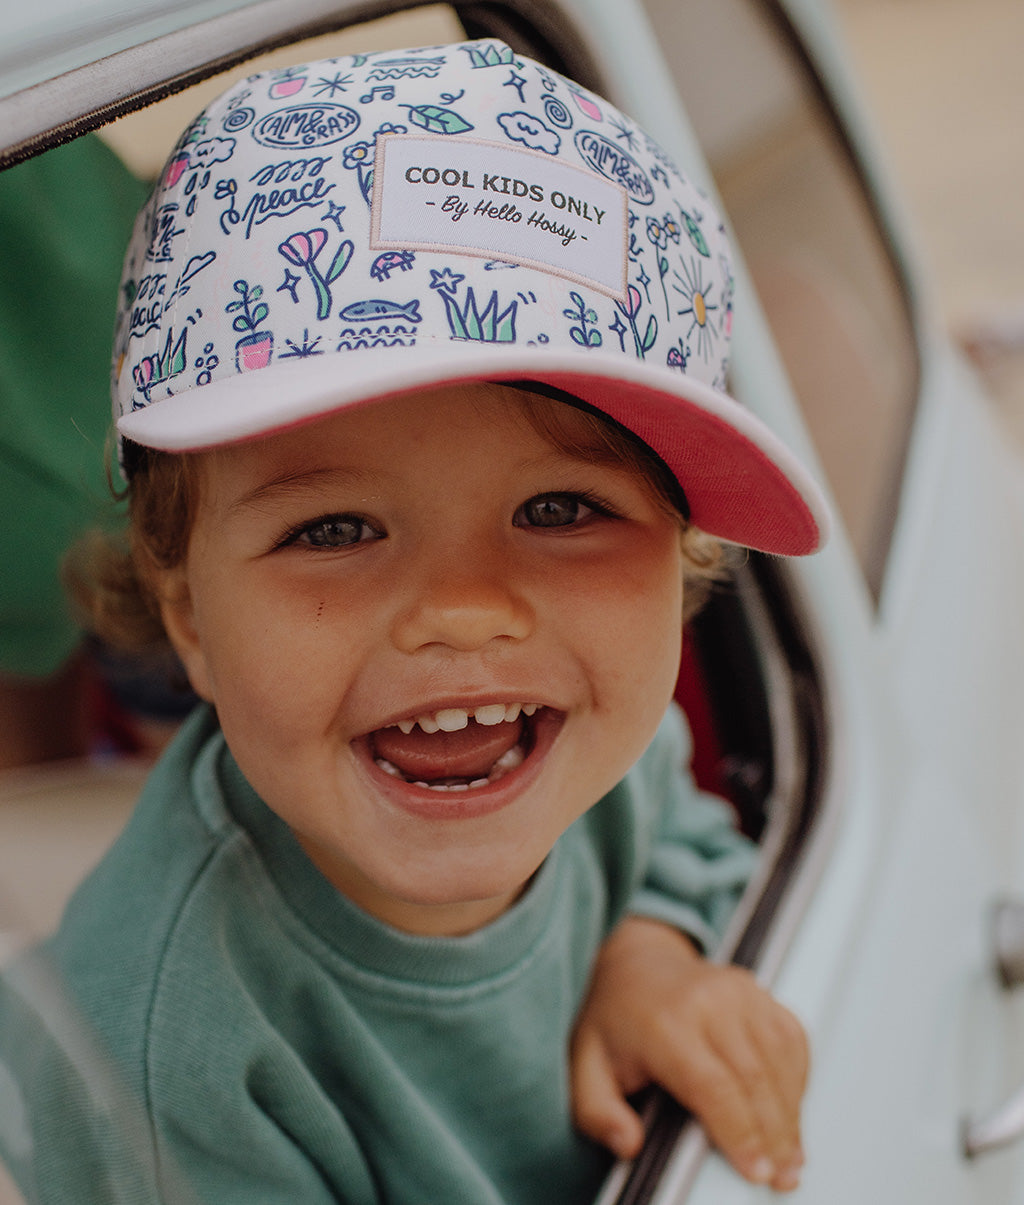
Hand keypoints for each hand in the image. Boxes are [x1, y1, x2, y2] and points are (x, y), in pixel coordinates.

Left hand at [571, 916, 807, 1191]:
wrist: (637, 961)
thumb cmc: (615, 1016)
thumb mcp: (585, 1064)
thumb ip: (597, 1112)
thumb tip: (628, 1144)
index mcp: (664, 1022)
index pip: (714, 1087)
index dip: (741, 1134)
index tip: (756, 1171)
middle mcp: (706, 1002)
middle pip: (755, 1079)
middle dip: (774, 1135)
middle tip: (781, 1175)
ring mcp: (737, 991)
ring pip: (780, 1060)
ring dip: (791, 1113)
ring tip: (790, 1154)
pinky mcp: (757, 990)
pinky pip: (791, 1037)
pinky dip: (797, 1077)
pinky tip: (790, 1108)